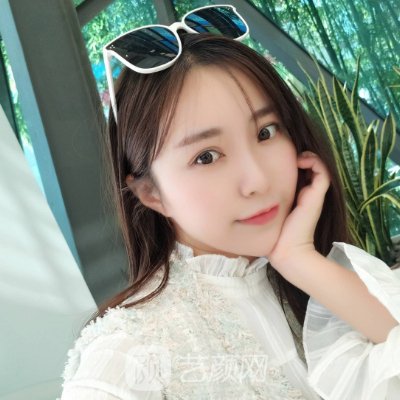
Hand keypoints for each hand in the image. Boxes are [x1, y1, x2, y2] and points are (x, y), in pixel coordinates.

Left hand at [268, 151, 330, 276]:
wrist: (287, 250)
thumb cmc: (276, 234)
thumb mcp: (271, 212)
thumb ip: (268, 202)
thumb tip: (252, 192)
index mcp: (299, 198)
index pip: (303, 175)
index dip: (297, 164)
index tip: (284, 161)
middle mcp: (308, 195)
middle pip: (313, 169)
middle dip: (304, 158)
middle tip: (292, 156)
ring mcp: (314, 195)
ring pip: (320, 168)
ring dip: (310, 158)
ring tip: (298, 157)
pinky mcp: (316, 196)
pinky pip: (322, 172)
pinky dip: (315, 162)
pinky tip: (300, 162)